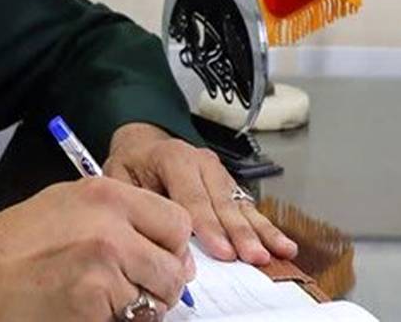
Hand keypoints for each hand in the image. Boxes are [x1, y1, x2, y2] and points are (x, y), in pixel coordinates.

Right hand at [0, 178, 195, 321]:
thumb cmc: (13, 245)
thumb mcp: (67, 205)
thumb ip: (117, 215)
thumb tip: (162, 240)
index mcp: (105, 195)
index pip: (177, 221)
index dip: (171, 246)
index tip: (157, 257)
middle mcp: (110, 225)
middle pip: (174, 265)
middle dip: (159, 283)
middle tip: (133, 288)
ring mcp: (104, 265)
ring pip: (157, 299)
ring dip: (139, 307)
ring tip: (102, 299)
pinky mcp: (95, 303)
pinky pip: (131, 321)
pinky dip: (115, 321)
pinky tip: (86, 310)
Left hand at [104, 122, 298, 264]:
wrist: (143, 145)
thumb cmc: (132, 163)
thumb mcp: (119, 175)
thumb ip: (134, 201)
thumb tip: (148, 234)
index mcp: (172, 157)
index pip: (191, 196)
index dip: (207, 225)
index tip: (221, 250)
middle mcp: (200, 162)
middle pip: (221, 202)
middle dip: (238, 232)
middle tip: (251, 256)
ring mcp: (219, 174)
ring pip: (240, 205)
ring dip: (258, 231)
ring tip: (276, 252)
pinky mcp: (229, 186)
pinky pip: (248, 208)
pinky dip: (266, 227)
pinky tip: (282, 244)